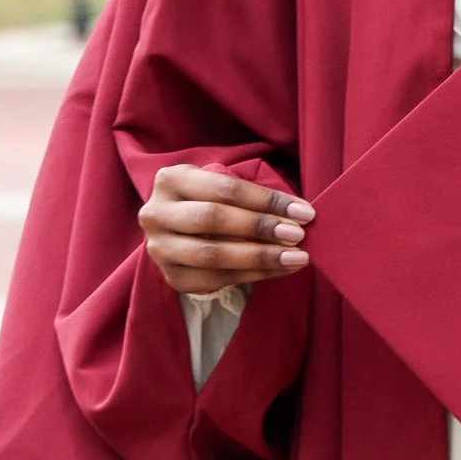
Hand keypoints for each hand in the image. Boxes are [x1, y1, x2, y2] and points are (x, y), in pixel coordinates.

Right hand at [140, 165, 312, 297]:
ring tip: (295, 257)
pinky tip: (280, 269)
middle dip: (261, 227)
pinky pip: (217, 279)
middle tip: (297, 235)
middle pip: (214, 219)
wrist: (180, 232)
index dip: (266, 200)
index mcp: (171, 180)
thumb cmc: (210, 202)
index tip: (304, 212)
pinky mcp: (172, 276)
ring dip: (260, 256)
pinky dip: (254, 275)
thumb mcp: (220, 188)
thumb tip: (298, 215)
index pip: (224, 188)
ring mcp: (159, 248)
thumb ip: (250, 197)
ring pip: (213, 254)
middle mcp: (157, 213)